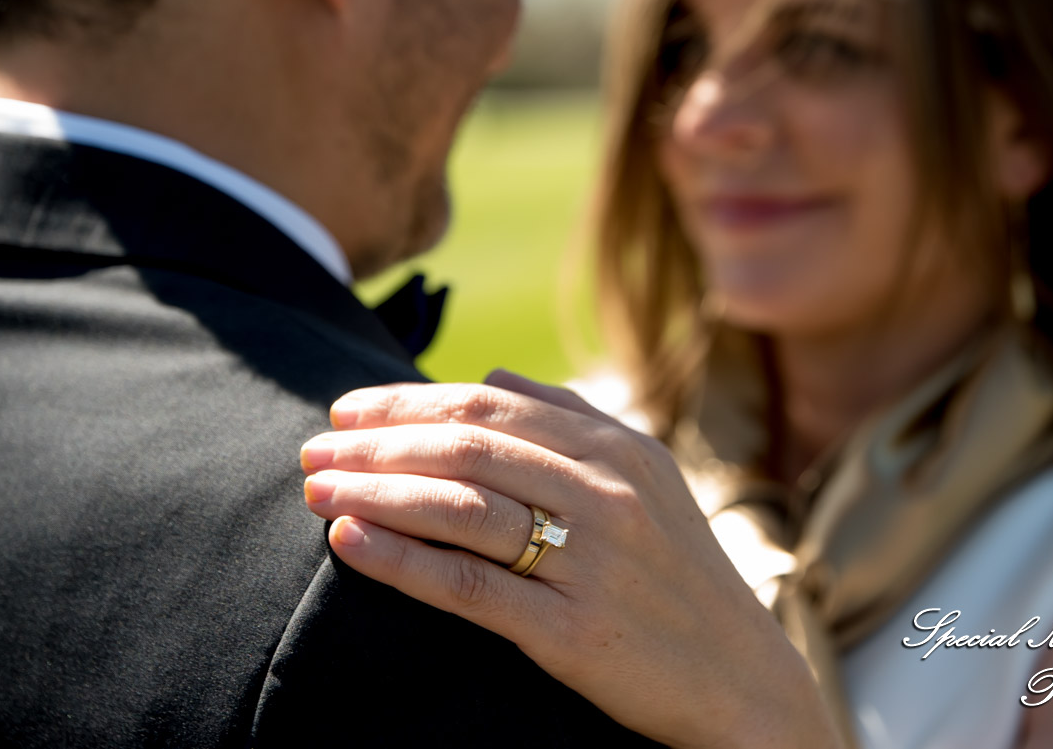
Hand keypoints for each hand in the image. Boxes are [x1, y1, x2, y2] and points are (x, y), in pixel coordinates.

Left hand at [299, 372, 842, 748]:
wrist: (741, 680)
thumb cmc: (680, 575)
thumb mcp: (649, 479)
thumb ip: (576, 421)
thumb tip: (492, 373)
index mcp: (620, 448)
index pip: (493, 401)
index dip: (408, 400)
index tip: (347, 409)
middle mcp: (607, 493)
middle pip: (466, 446)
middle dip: (375, 442)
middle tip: (311, 448)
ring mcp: (591, 560)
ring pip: (459, 507)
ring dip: (373, 491)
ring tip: (314, 489)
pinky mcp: (571, 631)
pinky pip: (467, 587)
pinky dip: (399, 560)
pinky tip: (350, 543)